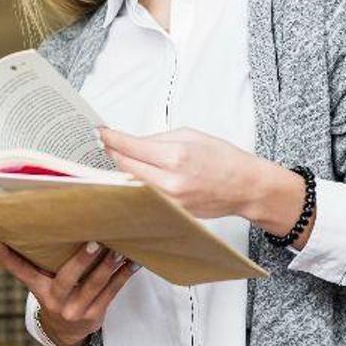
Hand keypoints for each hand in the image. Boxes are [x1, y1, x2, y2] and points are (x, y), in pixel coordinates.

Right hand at [0, 238, 137, 345]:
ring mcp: (76, 310)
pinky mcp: (95, 314)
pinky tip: (133, 263)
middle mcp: (56, 301)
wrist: (67, 333)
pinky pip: (112, 293)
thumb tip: (37, 226)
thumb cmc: (57, 295)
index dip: (7, 257)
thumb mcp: (44, 285)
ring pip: (95, 285)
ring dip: (109, 266)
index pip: (20, 271)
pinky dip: (123, 276)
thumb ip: (40, 264)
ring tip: (119, 249)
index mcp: (40, 289)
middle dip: (82, 260)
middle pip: (67, 278)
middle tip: (94, 243)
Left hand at [99, 126, 314, 245]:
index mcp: (175, 157)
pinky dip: (134, 186)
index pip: (130, 147)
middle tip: (102, 143)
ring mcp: (169, 202)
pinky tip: (128, 177)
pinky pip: (144, 197)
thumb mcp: (190, 135)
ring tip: (112, 158)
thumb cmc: (223, 158)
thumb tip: (132, 143)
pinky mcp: (170, 213)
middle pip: (124, 168)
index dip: (110, 138)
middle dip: (110, 153)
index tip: (100, 132)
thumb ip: (157, 139)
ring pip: (131, 185)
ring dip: (119, 171)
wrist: (245, 187)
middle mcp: (169, 183)